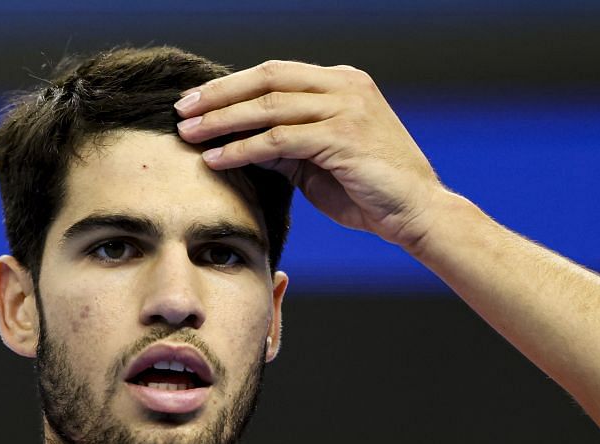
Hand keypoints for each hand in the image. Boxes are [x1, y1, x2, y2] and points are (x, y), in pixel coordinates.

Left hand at [175, 60, 447, 253]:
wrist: (417, 213)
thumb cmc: (369, 191)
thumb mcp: (319, 161)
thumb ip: (286, 144)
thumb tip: (239, 140)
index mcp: (342, 82)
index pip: (275, 73)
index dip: (232, 85)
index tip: (197, 101)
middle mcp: (345, 86)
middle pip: (267, 79)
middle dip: (219, 95)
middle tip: (182, 110)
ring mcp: (346, 108)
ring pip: (269, 106)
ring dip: (224, 120)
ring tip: (189, 134)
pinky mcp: (342, 137)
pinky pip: (280, 139)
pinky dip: (244, 148)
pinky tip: (217, 158)